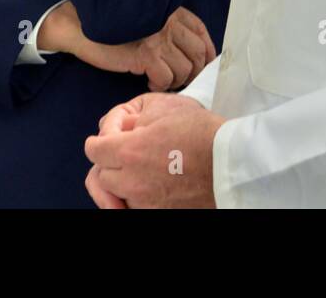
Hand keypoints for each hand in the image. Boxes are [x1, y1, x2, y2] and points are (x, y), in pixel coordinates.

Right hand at [39, 3, 215, 92]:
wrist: (83, 27)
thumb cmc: (115, 26)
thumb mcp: (147, 20)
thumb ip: (168, 27)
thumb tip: (190, 53)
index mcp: (172, 11)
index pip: (201, 31)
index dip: (207, 51)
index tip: (203, 65)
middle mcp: (169, 23)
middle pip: (198, 52)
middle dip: (195, 71)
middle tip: (183, 80)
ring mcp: (158, 38)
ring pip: (184, 69)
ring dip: (177, 80)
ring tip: (162, 80)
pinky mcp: (145, 54)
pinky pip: (166, 77)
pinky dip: (160, 84)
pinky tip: (148, 80)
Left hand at [85, 92, 223, 207]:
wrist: (231, 162)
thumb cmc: (202, 132)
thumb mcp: (164, 111)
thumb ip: (133, 122)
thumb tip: (120, 130)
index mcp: (129, 151)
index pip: (93, 149)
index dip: (99, 141)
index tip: (106, 141)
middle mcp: (131, 181)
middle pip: (101, 176)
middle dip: (109, 164)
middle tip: (126, 155)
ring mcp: (144, 202)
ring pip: (116, 196)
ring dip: (121, 184)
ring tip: (139, 173)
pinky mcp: (159, 214)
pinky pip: (135, 208)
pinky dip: (137, 199)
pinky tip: (151, 187)